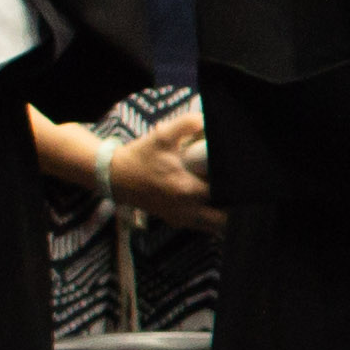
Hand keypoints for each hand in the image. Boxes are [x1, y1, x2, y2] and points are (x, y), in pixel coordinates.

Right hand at [104, 106, 220, 229]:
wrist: (114, 176)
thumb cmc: (140, 157)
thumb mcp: (162, 135)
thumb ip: (187, 125)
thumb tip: (206, 122)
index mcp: (186, 189)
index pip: (223, 195)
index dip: (232, 187)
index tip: (234, 178)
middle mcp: (185, 208)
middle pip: (222, 219)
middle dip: (231, 207)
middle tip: (231, 191)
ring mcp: (179, 218)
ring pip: (213, 227)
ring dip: (221, 215)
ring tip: (221, 198)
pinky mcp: (174, 221)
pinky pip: (200, 226)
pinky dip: (208, 219)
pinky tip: (207, 202)